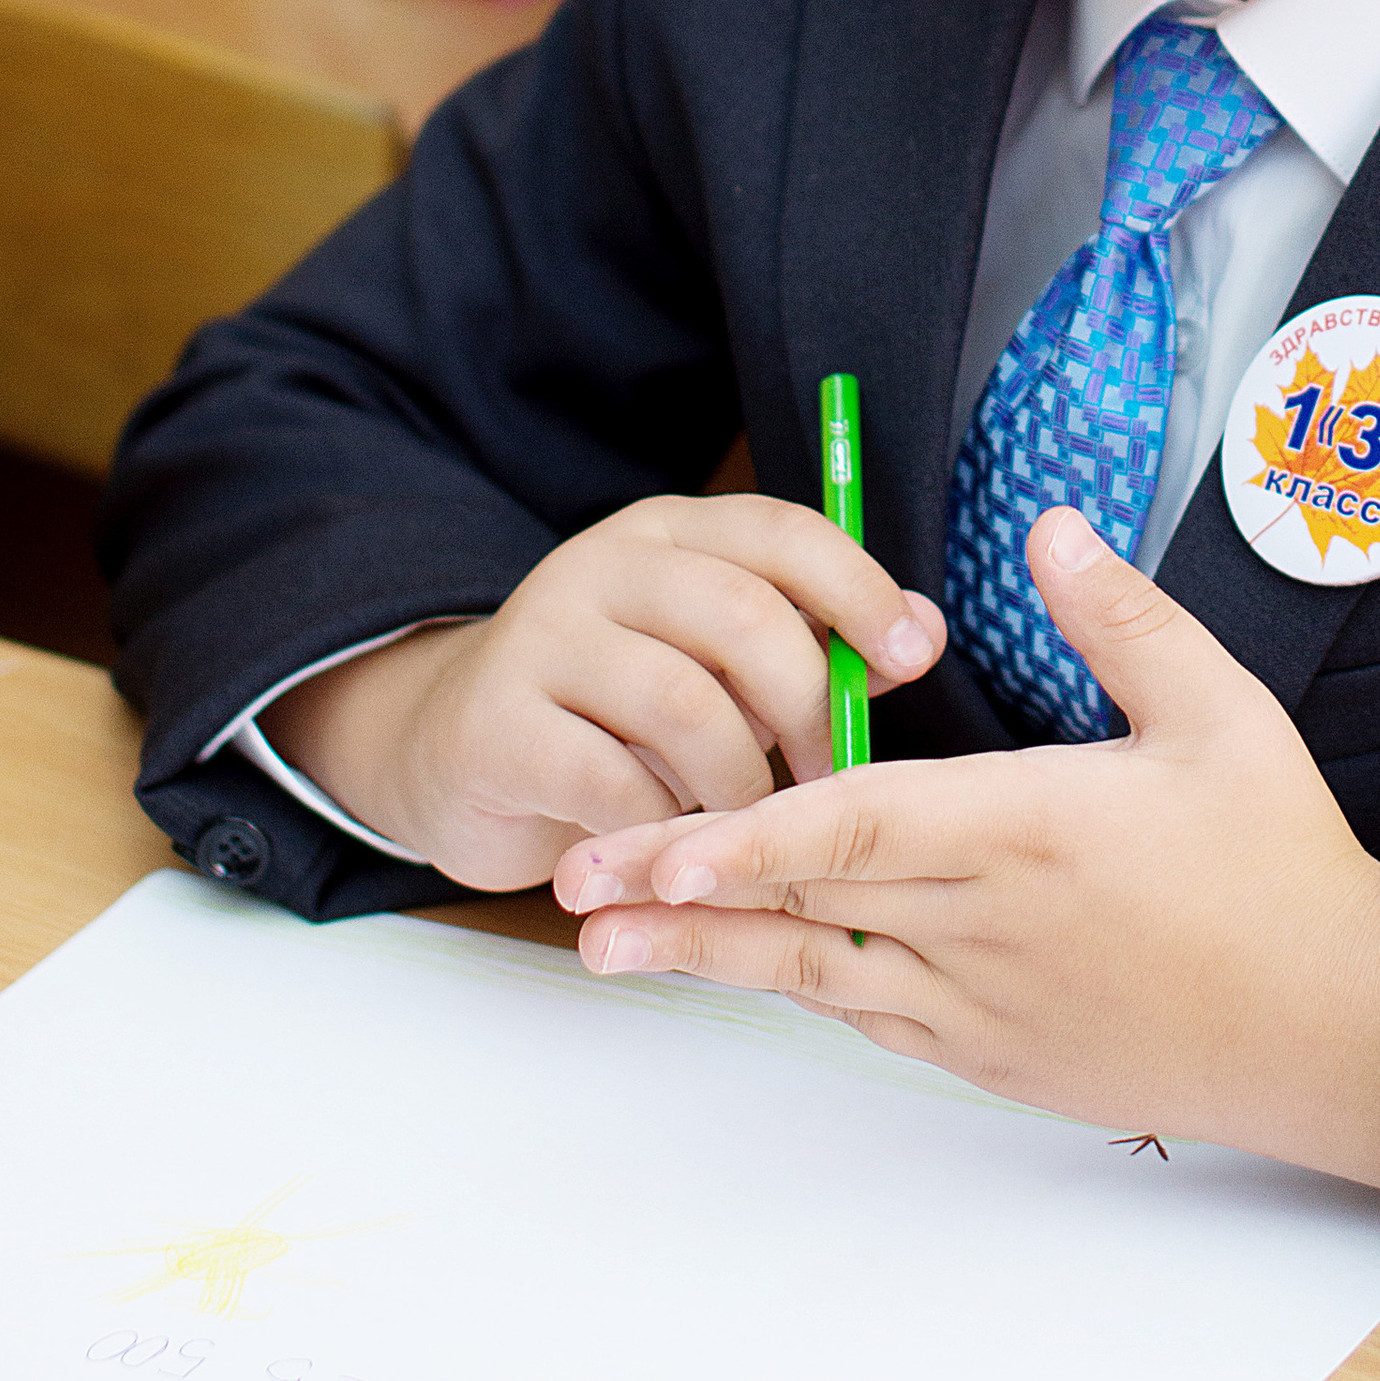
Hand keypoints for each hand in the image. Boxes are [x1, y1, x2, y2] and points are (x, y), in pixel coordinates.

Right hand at [260, 495, 947, 893]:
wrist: (455, 748)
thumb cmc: (621, 710)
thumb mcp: (718, 661)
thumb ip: (815, 643)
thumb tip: (924, 633)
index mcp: (673, 533)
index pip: (782, 532)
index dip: (858, 589)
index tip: (912, 656)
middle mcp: (604, 566)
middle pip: (740, 616)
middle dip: (807, 708)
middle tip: (829, 780)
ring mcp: (541, 637)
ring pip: (682, 704)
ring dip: (737, 781)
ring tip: (749, 823)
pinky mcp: (496, 724)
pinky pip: (610, 782)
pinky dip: (663, 827)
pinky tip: (673, 848)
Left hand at [551, 508, 1379, 1203]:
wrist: (1332, 1029)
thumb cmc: (1280, 863)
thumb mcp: (1220, 713)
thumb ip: (1121, 617)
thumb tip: (1045, 528)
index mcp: (1031, 830)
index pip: (859, 827)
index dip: (747, 835)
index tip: (658, 839)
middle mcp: (987, 926)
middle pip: (807, 905)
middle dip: (681, 891)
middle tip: (573, 880)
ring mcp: (985, 1004)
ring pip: (818, 973)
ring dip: (708, 955)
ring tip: (601, 946)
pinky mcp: (996, 1055)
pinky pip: (872, 1018)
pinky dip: (797, 985)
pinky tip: (737, 965)